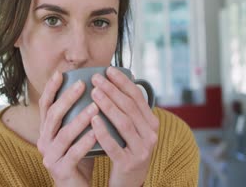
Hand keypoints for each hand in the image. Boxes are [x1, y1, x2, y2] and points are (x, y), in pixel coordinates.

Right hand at [37, 71, 98, 186]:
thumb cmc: (79, 158)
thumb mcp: (76, 135)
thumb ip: (78, 117)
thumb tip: (95, 89)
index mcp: (46, 131)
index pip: (45, 105)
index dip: (51, 88)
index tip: (61, 73)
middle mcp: (44, 142)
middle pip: (53, 115)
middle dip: (67, 98)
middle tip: (83, 84)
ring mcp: (50, 157)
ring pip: (63, 134)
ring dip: (79, 119)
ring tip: (95, 106)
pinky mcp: (60, 170)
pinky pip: (73, 154)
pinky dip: (85, 142)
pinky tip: (97, 132)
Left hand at [90, 67, 158, 186]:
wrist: (129, 183)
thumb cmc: (127, 150)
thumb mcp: (134, 130)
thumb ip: (128, 111)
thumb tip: (114, 83)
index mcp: (152, 123)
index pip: (137, 98)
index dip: (123, 82)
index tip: (108, 70)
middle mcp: (150, 135)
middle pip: (129, 107)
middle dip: (112, 90)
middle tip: (96, 78)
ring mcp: (141, 150)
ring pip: (123, 123)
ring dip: (108, 105)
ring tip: (94, 93)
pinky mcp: (128, 164)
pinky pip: (114, 145)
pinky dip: (103, 131)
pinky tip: (93, 119)